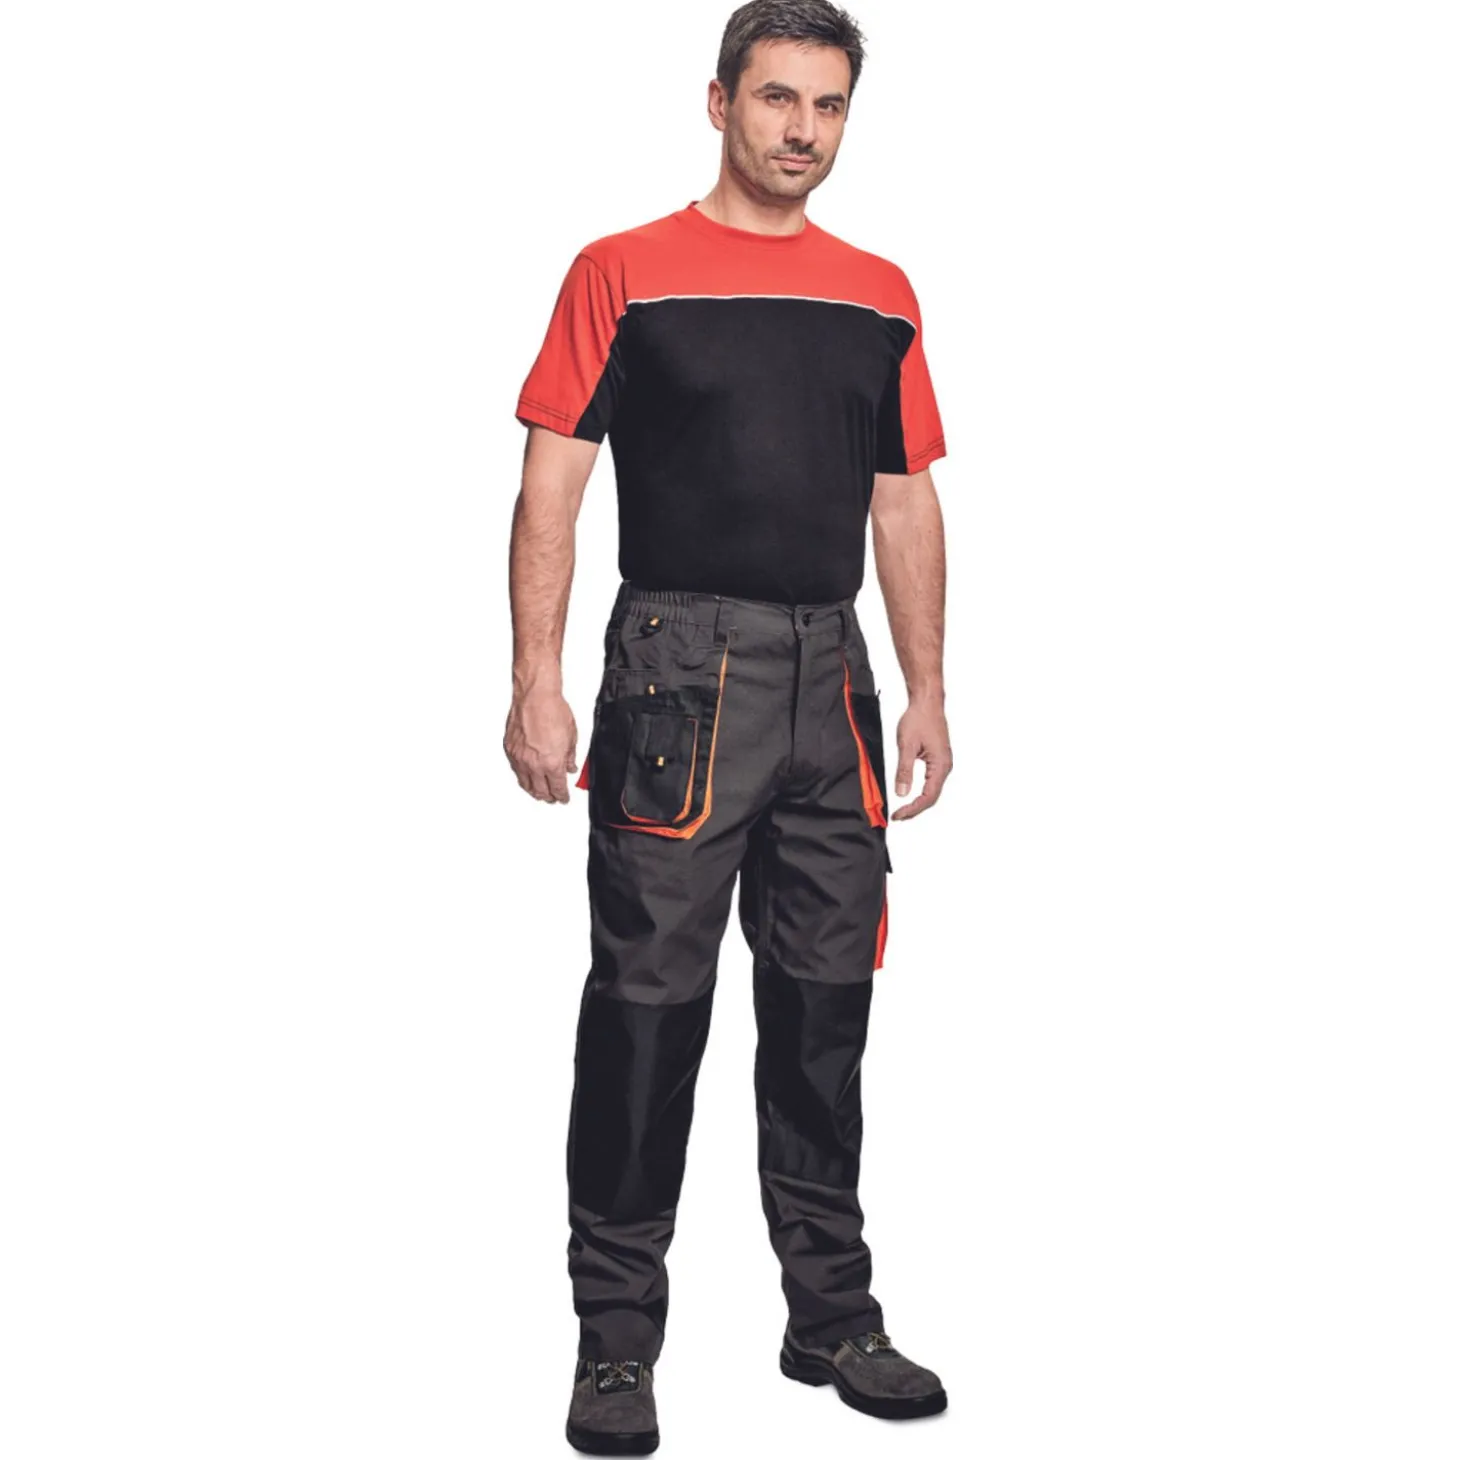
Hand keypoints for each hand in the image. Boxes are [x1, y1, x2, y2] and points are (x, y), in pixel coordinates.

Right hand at [504, 687, 577, 803]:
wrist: (535, 696)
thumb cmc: (552, 711)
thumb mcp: (571, 737)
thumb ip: (570, 756)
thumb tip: (570, 766)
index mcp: (552, 762)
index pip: (557, 788)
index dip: (562, 796)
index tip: (563, 798)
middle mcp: (534, 764)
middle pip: (540, 790)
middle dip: (548, 797)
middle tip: (552, 798)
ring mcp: (519, 758)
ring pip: (525, 784)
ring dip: (533, 791)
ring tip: (538, 793)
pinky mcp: (510, 750)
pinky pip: (515, 770)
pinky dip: (522, 777)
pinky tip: (525, 777)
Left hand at [889, 700, 951, 819]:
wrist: (927, 703)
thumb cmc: (919, 719)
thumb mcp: (906, 746)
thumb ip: (904, 771)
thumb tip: (902, 793)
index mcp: (940, 766)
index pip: (928, 797)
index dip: (912, 809)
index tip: (898, 815)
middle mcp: (945, 767)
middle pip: (932, 797)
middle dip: (915, 809)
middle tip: (898, 816)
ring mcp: (943, 763)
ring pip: (933, 791)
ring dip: (918, 802)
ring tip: (903, 809)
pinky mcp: (938, 759)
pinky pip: (932, 782)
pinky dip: (921, 791)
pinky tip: (911, 793)